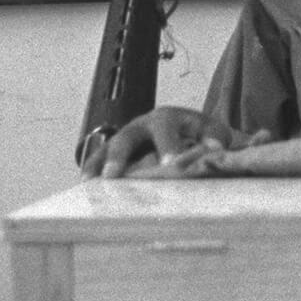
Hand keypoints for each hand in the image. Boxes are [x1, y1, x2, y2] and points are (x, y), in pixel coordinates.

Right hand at [80, 106, 218, 178]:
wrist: (192, 130)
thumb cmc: (202, 135)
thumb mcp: (213, 132)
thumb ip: (214, 140)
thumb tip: (214, 151)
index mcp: (169, 117)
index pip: (166, 130)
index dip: (167, 146)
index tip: (170, 164)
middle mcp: (143, 123)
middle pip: (128, 136)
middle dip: (121, 156)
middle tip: (114, 175)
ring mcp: (128, 136)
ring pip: (111, 147)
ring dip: (102, 163)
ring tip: (92, 182)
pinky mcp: (118, 149)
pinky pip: (101, 157)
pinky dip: (93, 168)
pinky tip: (86, 183)